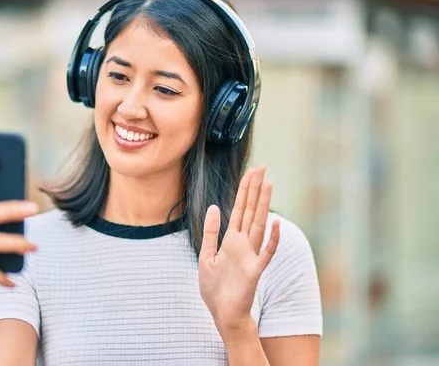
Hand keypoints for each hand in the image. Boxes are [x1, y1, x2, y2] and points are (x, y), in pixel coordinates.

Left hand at [198, 165, 279, 339]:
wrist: (222, 314)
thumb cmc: (215, 288)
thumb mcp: (206, 255)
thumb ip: (211, 232)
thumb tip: (215, 207)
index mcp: (232, 240)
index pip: (240, 209)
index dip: (245, 190)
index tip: (252, 171)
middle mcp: (243, 244)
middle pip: (251, 211)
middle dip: (255, 189)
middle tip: (262, 167)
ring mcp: (251, 256)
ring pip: (259, 225)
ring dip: (264, 205)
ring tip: (269, 184)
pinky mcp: (255, 271)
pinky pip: (266, 253)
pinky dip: (272, 239)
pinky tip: (275, 223)